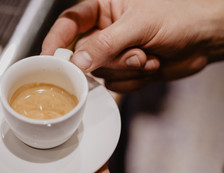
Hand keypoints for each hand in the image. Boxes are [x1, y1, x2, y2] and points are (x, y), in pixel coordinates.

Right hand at [42, 0, 223, 91]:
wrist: (204, 40)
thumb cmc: (179, 17)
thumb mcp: (139, 25)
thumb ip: (105, 43)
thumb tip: (77, 61)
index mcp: (102, 9)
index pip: (68, 24)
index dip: (54, 41)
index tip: (46, 59)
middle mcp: (103, 32)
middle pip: (83, 55)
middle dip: (109, 60)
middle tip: (134, 53)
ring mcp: (112, 53)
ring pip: (99, 73)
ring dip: (125, 69)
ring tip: (147, 56)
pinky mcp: (123, 70)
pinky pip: (114, 84)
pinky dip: (133, 80)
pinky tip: (150, 65)